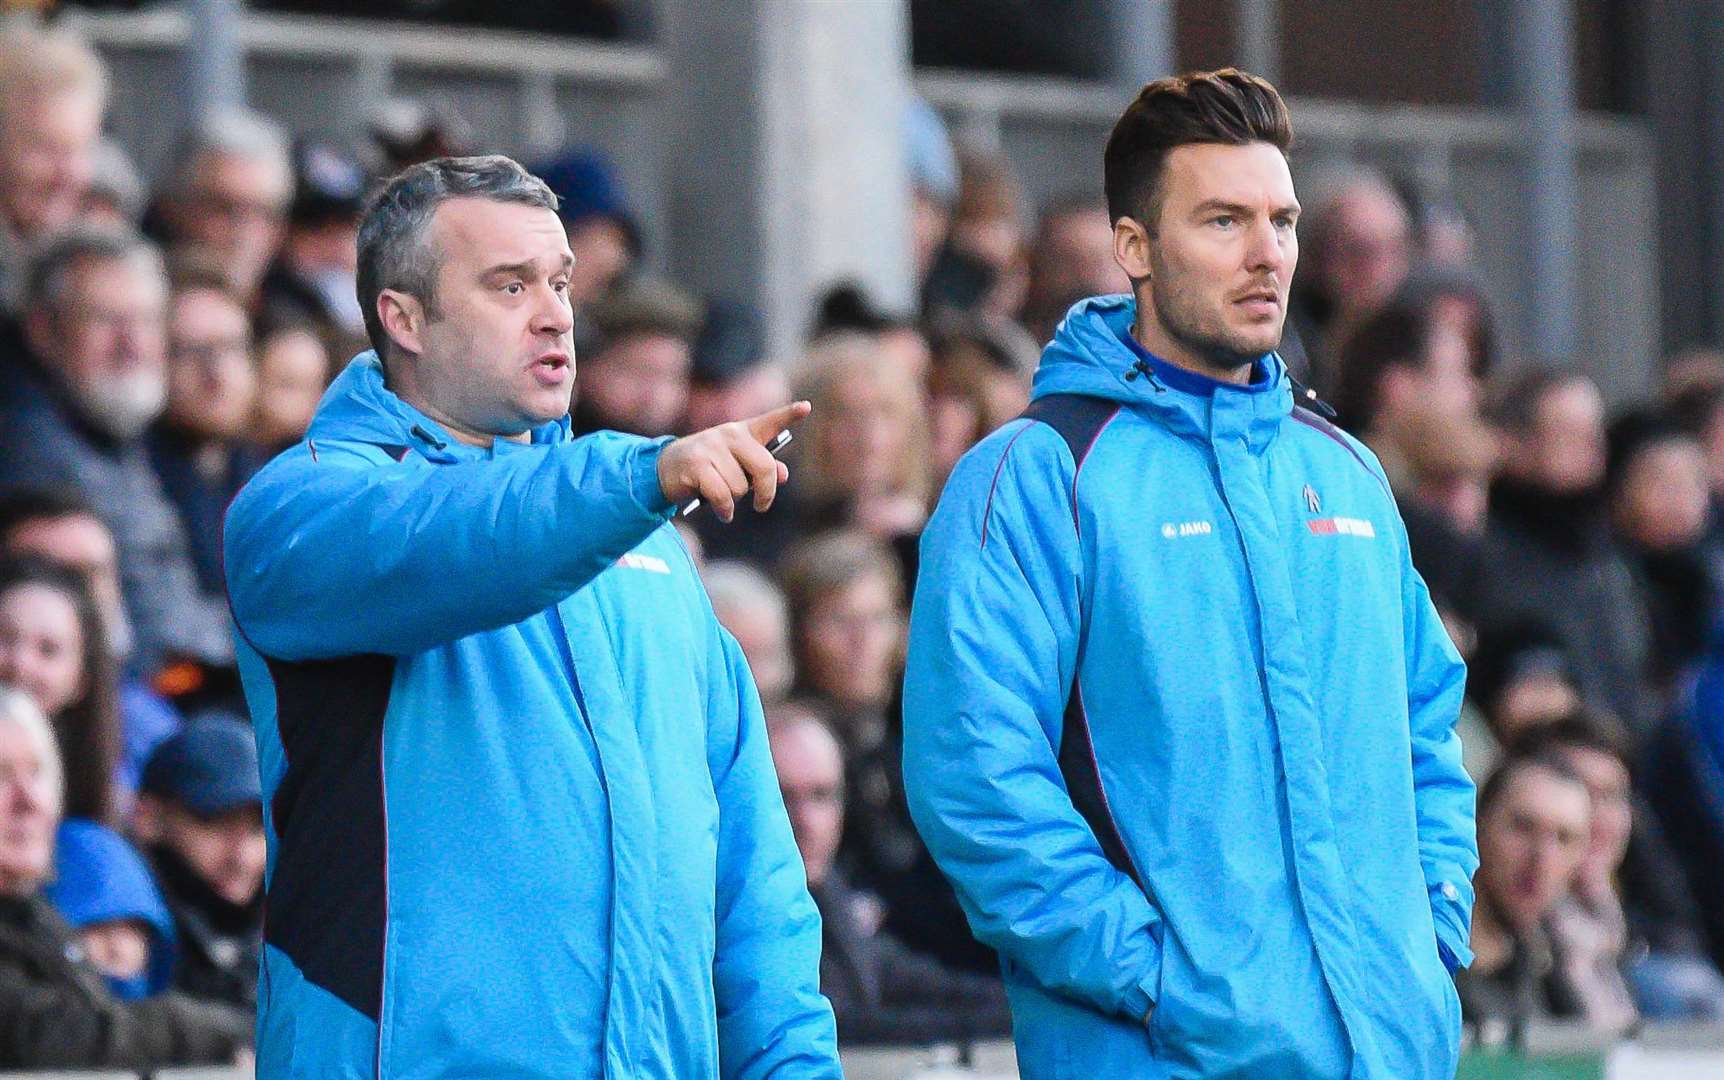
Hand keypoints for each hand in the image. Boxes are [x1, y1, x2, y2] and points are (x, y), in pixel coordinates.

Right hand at [658, 401, 810, 521]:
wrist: (666, 469)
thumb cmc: (708, 468)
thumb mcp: (736, 467)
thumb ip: (761, 469)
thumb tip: (783, 475)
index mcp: (742, 432)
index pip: (770, 421)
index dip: (789, 414)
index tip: (806, 407)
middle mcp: (729, 434)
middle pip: (764, 466)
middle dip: (766, 492)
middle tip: (761, 505)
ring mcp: (711, 447)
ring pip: (741, 487)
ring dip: (734, 500)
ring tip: (722, 497)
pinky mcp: (696, 465)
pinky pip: (723, 496)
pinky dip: (724, 510)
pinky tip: (723, 512)